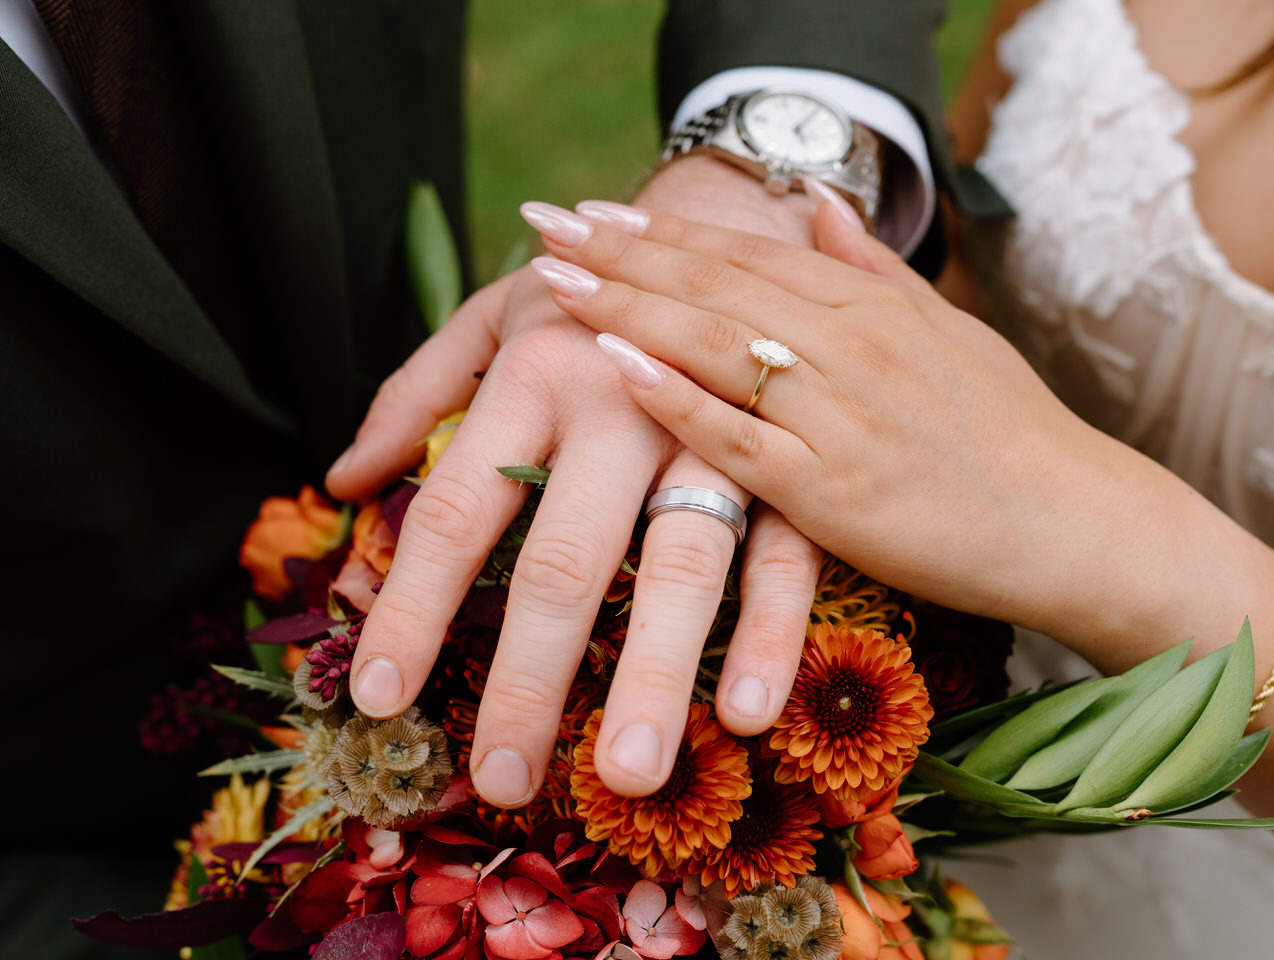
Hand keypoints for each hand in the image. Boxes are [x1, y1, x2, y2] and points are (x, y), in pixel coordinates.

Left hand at [326, 159, 823, 805]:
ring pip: (683, 563)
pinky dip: (772, 630)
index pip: (455, 509)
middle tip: (500, 779)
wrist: (733, 216)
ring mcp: (716, 429)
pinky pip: (787, 550)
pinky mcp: (792, 453)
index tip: (376, 699)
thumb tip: (341, 481)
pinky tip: (750, 711)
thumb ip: (415, 393)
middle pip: (563, 558)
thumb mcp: (495, 315)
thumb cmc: (593, 286)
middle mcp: (621, 400)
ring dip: (656, 673)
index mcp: (536, 368)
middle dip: (531, 678)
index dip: (410, 610)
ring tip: (630, 774)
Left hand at [523, 189, 1159, 642]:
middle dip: (623, 253)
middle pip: (717, 287)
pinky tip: (620, 368)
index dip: (666, 229)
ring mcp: (842, 417)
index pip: (748, 254)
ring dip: (631, 308)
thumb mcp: (946, 331)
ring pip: (718, 348)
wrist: (1076, 521)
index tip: (596, 209)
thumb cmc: (1008, 431)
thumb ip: (872, 269)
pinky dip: (678, 400)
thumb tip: (817, 203)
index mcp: (873, 308)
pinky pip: (741, 439)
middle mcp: (852, 347)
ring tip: (557, 279)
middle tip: (547, 221)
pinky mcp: (836, 492)